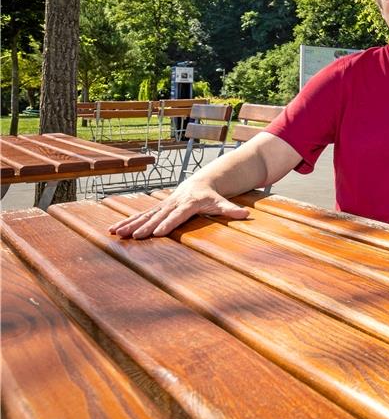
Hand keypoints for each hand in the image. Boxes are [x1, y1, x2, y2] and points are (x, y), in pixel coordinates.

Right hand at [107, 181, 249, 238]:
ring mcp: (163, 205)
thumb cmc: (212, 195)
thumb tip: (246, 214)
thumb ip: (232, 209)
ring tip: (116, 233)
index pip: (178, 215)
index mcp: (188, 203)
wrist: (201, 182)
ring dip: (130, 224)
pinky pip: (141, 215)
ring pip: (145, 215)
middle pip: (158, 216)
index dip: (168, 223)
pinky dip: (127, 221)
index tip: (158, 233)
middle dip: (145, 226)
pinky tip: (113, 230)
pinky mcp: (157, 207)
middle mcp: (173, 203)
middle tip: (133, 236)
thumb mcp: (222, 201)